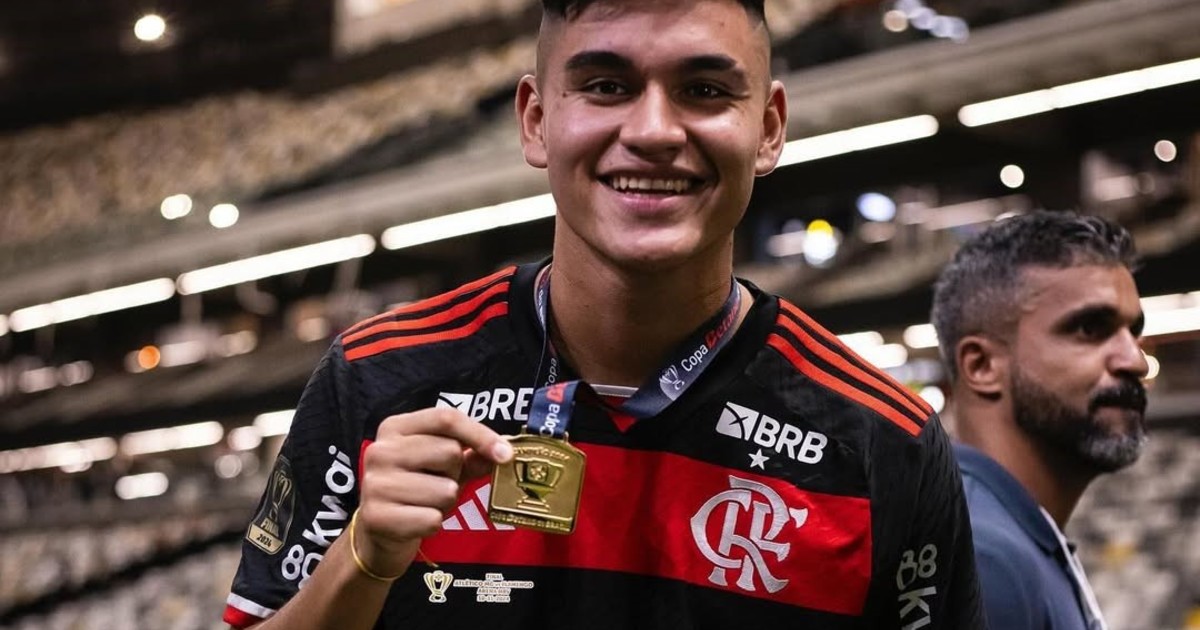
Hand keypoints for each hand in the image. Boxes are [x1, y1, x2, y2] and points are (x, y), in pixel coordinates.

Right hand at [352, 407, 512, 577]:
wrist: (378, 533)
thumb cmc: (415, 490)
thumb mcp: (443, 466)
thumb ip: (472, 455)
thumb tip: (504, 451)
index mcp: (395, 427)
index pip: (446, 418)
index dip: (481, 434)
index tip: (506, 454)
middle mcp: (380, 450)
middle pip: (449, 452)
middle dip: (455, 474)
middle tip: (437, 484)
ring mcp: (375, 483)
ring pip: (445, 490)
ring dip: (445, 503)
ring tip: (425, 504)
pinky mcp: (376, 517)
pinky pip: (432, 519)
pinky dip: (433, 525)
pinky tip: (416, 522)